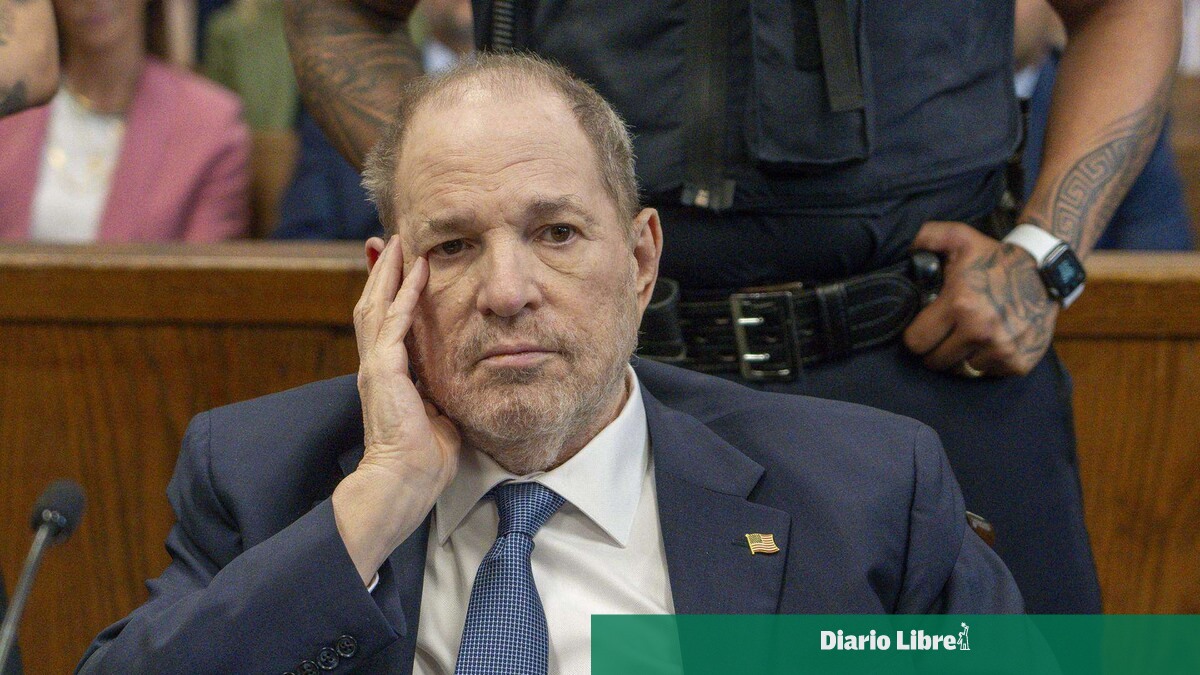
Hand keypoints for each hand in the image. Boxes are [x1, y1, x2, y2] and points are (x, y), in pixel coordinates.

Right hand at [333, 235, 460, 583]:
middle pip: (374, 303)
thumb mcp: (439, 412)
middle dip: (383, 269)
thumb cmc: (424, 459)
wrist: (404, 483)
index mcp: (388, 374)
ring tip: (399, 240)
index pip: (386, 321)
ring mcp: (376, 366)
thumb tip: (464, 378)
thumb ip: (442, 390)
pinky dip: (406, 293)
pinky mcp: (383, 372)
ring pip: (377, 304)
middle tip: (391, 237)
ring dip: (389, 270)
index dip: (392, 291)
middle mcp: (377, 364)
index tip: (403, 263)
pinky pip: (394, 322)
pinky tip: (418, 269)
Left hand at [903, 221, 1058, 377]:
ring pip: (961, 371)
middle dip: (934, 349)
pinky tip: (988, 343)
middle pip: (936, 362)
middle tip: (943, 335)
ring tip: (966, 338)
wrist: (1046, 272)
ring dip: (960, 358)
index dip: (915, 337)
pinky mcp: (1019, 363)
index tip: (923, 328)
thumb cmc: (996, 258)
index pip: (916, 342)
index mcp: (959, 305)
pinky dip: (985, 363)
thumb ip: (926, 237)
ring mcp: (1002, 350)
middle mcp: (980, 331)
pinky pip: (987, 374)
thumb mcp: (960, 238)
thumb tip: (905, 247)